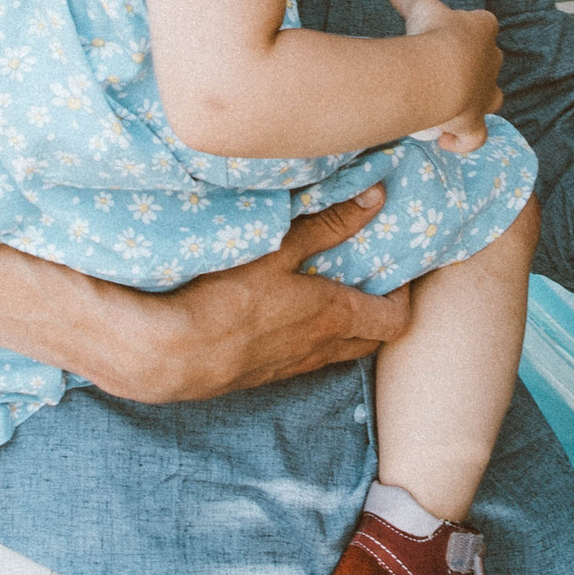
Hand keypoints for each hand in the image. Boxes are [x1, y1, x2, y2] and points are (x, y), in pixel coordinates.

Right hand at [94, 189, 396, 403]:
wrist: (168, 355)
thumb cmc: (226, 295)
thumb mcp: (279, 248)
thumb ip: (329, 224)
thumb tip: (376, 198)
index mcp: (335, 317)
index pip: (395, 319)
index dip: (405, 295)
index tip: (397, 268)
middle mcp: (319, 350)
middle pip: (370, 339)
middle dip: (378, 310)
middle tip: (367, 276)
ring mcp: (288, 367)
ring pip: (333, 350)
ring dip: (341, 324)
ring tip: (325, 288)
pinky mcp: (258, 376)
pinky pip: (299, 357)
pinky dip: (305, 335)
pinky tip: (280, 312)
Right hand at [388, 0, 500, 152]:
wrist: (436, 74)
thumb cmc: (432, 37)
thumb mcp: (419, 8)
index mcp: (483, 29)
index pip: (484, 25)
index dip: (467, 29)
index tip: (447, 33)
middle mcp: (490, 63)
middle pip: (489, 62)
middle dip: (472, 66)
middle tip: (444, 69)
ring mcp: (485, 95)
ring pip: (491, 99)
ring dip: (475, 101)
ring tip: (452, 103)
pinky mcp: (474, 123)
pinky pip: (475, 137)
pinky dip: (463, 140)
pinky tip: (448, 139)